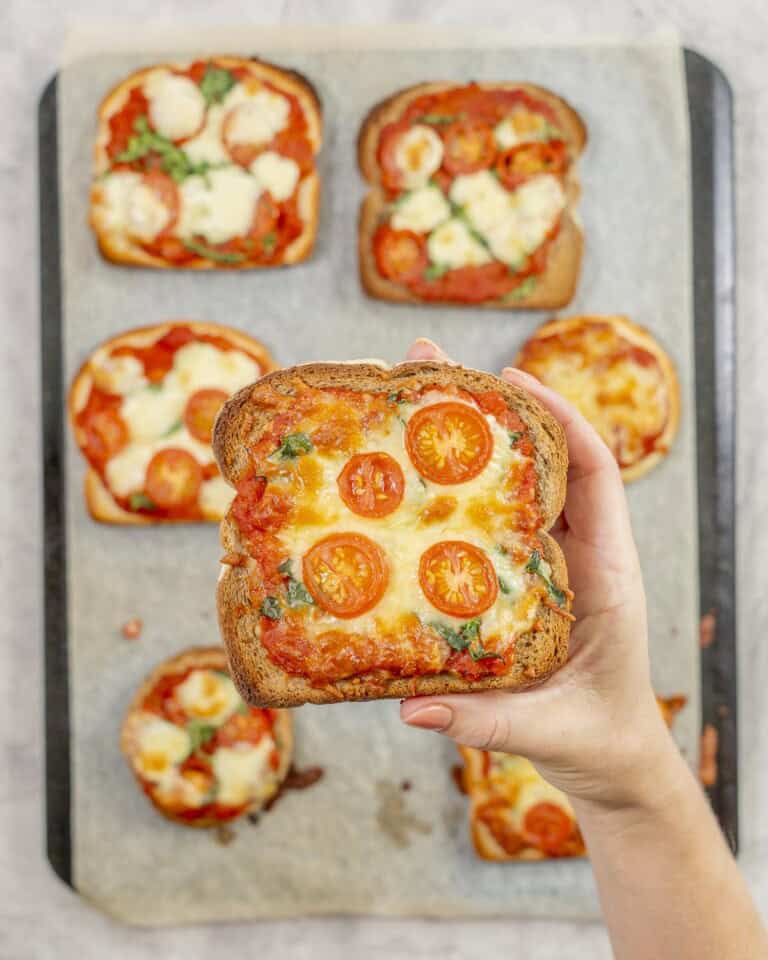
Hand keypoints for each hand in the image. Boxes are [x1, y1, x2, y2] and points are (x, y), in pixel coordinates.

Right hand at [400, 338, 672, 805]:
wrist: (613, 763)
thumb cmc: (598, 740)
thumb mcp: (549, 731)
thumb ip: (487, 720)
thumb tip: (412, 707)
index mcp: (607, 574)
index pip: (595, 476)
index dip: (559, 421)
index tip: (512, 381)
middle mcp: (581, 557)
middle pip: (547, 464)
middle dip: (497, 413)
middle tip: (436, 369)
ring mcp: (552, 567)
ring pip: (518, 490)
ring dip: (474, 447)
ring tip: (415, 407)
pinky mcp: (525, 584)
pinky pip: (496, 527)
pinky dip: (463, 497)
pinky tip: (418, 486)